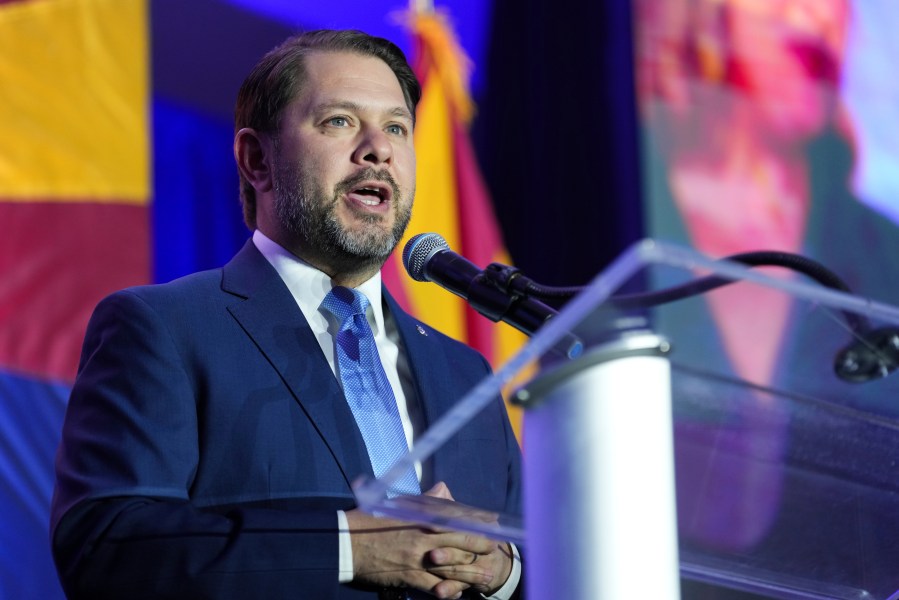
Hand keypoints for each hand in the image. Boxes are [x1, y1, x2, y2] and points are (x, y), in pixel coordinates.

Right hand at [346, 482, 501, 598]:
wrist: (348, 544)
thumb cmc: (369, 521)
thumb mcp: (397, 505)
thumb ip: (424, 500)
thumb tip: (443, 490)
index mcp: (423, 517)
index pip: (459, 517)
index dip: (478, 521)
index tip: (493, 522)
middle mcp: (425, 536)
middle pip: (463, 541)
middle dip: (482, 545)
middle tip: (497, 547)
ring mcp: (420, 558)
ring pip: (454, 566)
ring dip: (473, 571)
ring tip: (487, 575)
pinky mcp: (412, 576)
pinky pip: (437, 586)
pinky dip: (449, 590)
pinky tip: (459, 593)